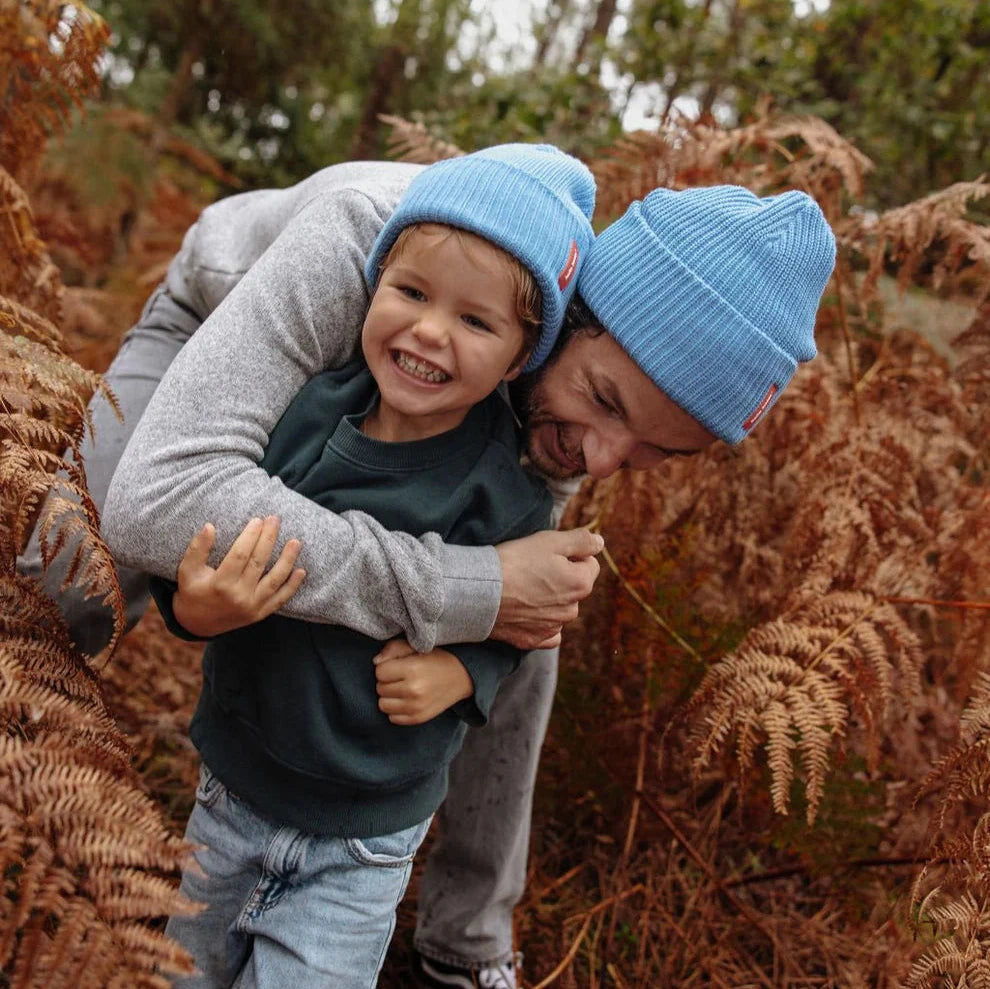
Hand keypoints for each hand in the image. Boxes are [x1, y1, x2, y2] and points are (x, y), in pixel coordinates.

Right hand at [172, 516, 304, 636]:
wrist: (196, 625)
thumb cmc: (192, 591)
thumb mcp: (187, 571)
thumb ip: (197, 549)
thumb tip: (209, 526)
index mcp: (220, 584)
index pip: (240, 554)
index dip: (250, 536)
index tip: (258, 520)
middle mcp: (238, 596)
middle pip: (258, 562)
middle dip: (268, 539)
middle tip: (275, 520)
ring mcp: (251, 607)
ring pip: (274, 580)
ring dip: (287, 560)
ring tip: (295, 542)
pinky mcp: (259, 614)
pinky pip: (280, 599)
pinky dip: (292, 586)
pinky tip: (301, 571)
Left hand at [374, 638, 472, 725]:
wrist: (461, 676)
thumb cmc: (436, 658)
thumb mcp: (416, 647)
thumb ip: (393, 648)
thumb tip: (376, 662)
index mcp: (412, 670)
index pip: (379, 672)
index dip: (386, 667)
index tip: (397, 665)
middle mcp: (413, 690)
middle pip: (380, 688)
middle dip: (387, 681)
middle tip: (402, 676)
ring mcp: (416, 707)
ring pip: (383, 705)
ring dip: (389, 696)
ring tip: (402, 688)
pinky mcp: (419, 718)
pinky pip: (393, 718)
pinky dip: (396, 709)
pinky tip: (406, 700)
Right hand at [492, 527, 602, 649]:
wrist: (481, 591)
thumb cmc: (516, 561)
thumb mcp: (551, 540)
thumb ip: (582, 541)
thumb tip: (600, 542)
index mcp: (581, 584)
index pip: (590, 564)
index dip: (571, 554)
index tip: (548, 553)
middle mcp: (572, 610)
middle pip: (574, 587)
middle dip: (560, 578)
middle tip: (533, 568)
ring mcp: (552, 628)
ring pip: (559, 608)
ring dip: (548, 599)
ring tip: (523, 587)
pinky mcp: (532, 640)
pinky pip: (545, 631)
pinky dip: (538, 621)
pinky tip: (523, 610)